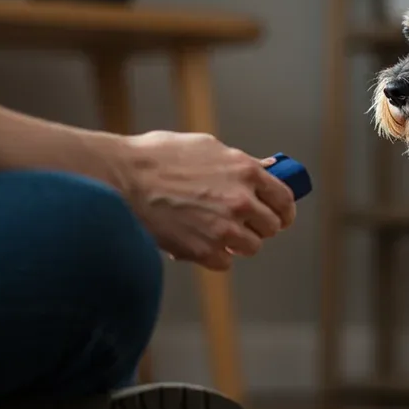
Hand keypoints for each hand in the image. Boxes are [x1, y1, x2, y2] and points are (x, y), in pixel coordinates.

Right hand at [114, 131, 296, 270]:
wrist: (123, 179)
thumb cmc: (157, 158)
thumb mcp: (206, 147)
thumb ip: (240, 162)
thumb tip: (267, 168)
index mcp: (245, 170)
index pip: (284, 198)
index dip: (284, 210)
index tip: (281, 216)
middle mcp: (241, 200)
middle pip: (271, 226)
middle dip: (259, 226)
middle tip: (244, 224)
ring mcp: (225, 228)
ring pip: (252, 247)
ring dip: (238, 242)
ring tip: (216, 232)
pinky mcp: (205, 251)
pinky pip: (225, 262)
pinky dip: (214, 255)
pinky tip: (198, 241)